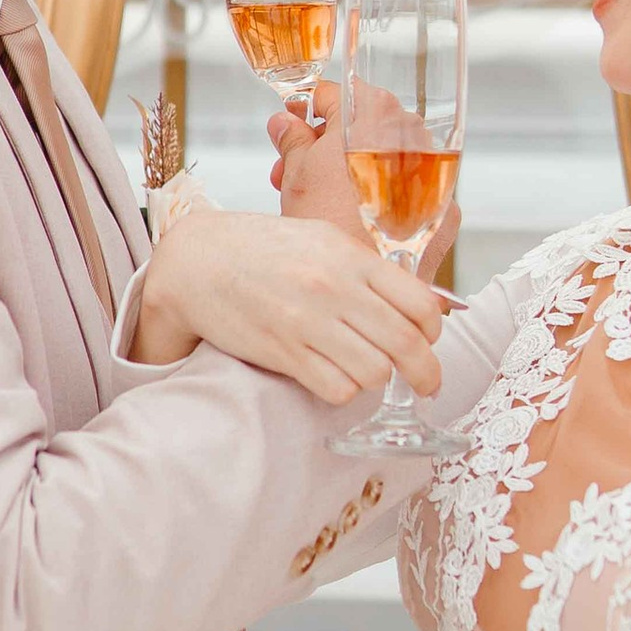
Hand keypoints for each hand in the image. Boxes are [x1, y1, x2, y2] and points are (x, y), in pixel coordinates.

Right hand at [129, 204, 441, 407]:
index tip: (429, 340)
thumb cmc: (261, 249)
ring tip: (370, 373)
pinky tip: (337, 379)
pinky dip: (345, 391)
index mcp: (350, 258)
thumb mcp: (321, 239)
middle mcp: (334, 289)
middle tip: (426, 384)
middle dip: (425, 373)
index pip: (420, 304)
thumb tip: (416, 301)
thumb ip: (367, 268)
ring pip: (375, 372)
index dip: (433, 331)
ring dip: (379, 379)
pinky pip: (337, 388)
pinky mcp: (282, 353)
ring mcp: (308, 323)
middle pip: (406, 345)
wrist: (198, 261)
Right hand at [272, 84, 459, 285]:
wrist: (364, 282)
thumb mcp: (297, 176)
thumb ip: (292, 140)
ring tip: (323, 198)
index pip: (335, 93)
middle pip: (363, 125)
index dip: (306, 109)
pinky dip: (385, 197)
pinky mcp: (443, 207)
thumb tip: (284, 124)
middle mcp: (411, 134)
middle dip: (327, 144)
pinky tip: (358, 217)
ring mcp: (431, 171)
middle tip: (298, 168)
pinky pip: (409, 190)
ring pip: (387, 157)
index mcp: (372, 112)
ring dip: (355, 169)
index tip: (294, 122)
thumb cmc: (329, 228)